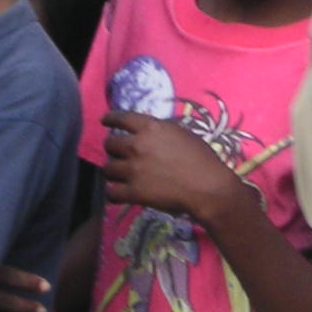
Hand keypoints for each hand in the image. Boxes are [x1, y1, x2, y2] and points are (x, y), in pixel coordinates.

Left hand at [102, 110, 244, 225]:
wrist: (206, 186)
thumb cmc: (201, 158)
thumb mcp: (182, 134)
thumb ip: (160, 133)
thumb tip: (147, 134)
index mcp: (152, 128)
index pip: (122, 118)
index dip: (111, 119)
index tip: (105, 120)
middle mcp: (138, 146)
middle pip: (110, 145)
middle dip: (113, 149)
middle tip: (119, 154)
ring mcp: (133, 169)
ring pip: (107, 169)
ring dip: (113, 171)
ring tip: (120, 175)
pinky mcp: (132, 191)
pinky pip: (111, 192)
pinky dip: (113, 193)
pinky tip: (119, 193)